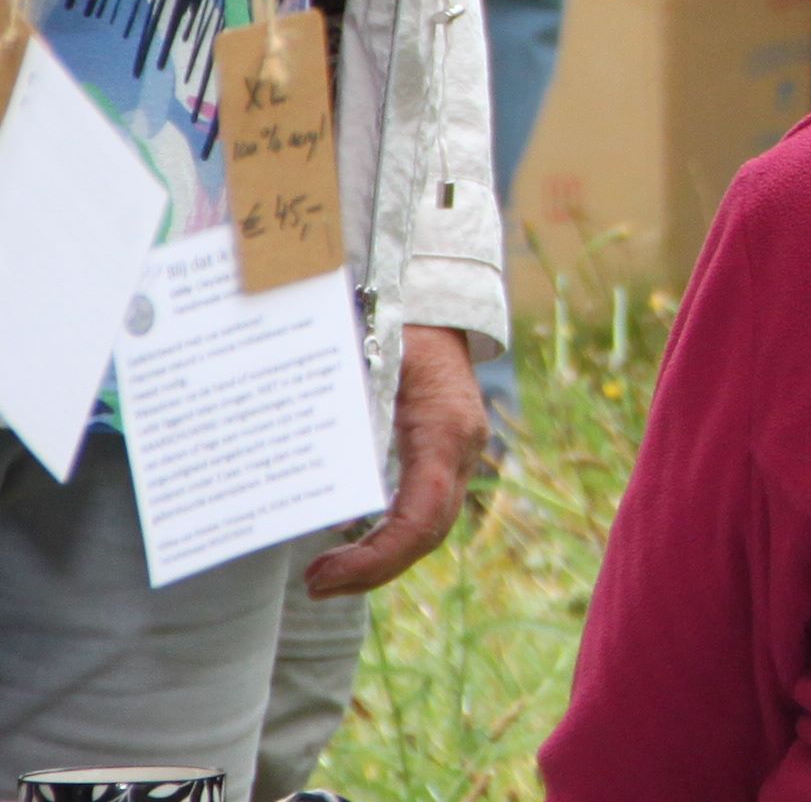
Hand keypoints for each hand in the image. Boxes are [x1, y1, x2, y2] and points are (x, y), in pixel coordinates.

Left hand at [304, 324, 480, 595]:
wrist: (433, 293)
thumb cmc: (389, 320)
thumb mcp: (357, 359)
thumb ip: (332, 410)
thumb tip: (284, 465)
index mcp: (443, 425)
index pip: (421, 514)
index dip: (376, 558)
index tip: (320, 575)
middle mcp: (460, 446)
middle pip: (427, 532)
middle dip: (371, 570)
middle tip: (313, 583)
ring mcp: (458, 452)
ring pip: (428, 526)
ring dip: (378, 559)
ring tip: (323, 575)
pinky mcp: (444, 453)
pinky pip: (422, 508)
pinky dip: (385, 536)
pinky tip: (345, 543)